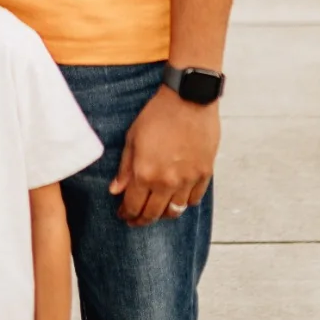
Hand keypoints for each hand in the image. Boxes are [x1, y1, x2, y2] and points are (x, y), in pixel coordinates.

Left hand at [109, 86, 217, 224]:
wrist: (189, 99)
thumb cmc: (158, 114)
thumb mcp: (133, 137)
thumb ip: (125, 167)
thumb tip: (115, 189)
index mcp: (145, 173)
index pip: (134, 206)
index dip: (126, 213)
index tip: (123, 214)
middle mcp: (167, 182)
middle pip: (153, 214)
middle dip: (142, 220)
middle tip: (136, 219)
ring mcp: (188, 180)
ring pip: (175, 211)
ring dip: (163, 214)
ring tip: (157, 210)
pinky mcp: (204, 174)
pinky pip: (194, 199)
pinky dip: (184, 203)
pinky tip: (177, 198)